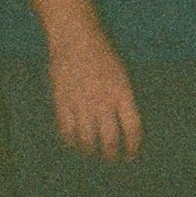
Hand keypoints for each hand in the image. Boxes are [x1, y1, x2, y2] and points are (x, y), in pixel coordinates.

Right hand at [47, 29, 140, 161]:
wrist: (76, 38)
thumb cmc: (102, 53)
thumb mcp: (122, 74)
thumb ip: (123, 99)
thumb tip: (125, 124)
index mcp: (123, 94)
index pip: (133, 129)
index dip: (133, 147)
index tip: (130, 155)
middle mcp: (103, 103)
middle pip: (110, 141)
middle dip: (112, 154)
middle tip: (111, 157)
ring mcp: (82, 105)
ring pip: (87, 141)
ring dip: (91, 150)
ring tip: (92, 151)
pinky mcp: (62, 103)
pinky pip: (67, 132)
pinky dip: (71, 141)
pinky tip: (74, 142)